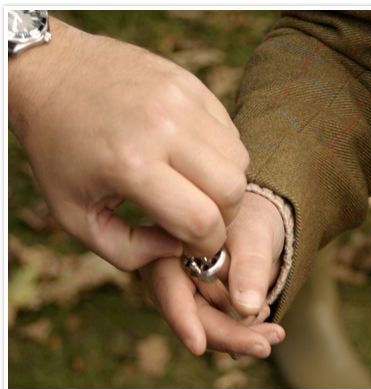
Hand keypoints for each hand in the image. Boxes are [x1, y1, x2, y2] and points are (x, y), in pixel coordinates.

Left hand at [8, 17, 248, 270]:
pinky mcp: (189, 84)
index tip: (193, 245)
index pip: (201, 220)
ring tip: (195, 186)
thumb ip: (129, 251)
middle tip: (199, 218)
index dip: (206, 245)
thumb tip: (178, 247)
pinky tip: (190, 156)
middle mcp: (164, 127)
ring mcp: (181, 99)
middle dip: (223, 217)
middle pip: (232, 190)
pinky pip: (228, 130)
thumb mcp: (76, 217)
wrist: (53, 76)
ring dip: (225, 184)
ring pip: (239, 159)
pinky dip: (219, 154)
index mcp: (130, 165)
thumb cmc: (61, 152)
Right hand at [140, 192, 285, 356]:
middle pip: (189, 314)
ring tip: (274, 332)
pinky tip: (264, 319)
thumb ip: (249, 267)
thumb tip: (246, 308)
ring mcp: (186, 290)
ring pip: (205, 325)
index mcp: (169, 247)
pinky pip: (219, 324)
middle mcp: (171, 273)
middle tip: (264, 346)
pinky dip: (242, 329)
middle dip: (226, 334)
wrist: (258, 224)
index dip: (181, 317)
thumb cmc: (251, 220)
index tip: (197, 345)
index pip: (170, 287)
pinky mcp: (203, 302)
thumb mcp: (254, 236)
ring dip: (239, 335)